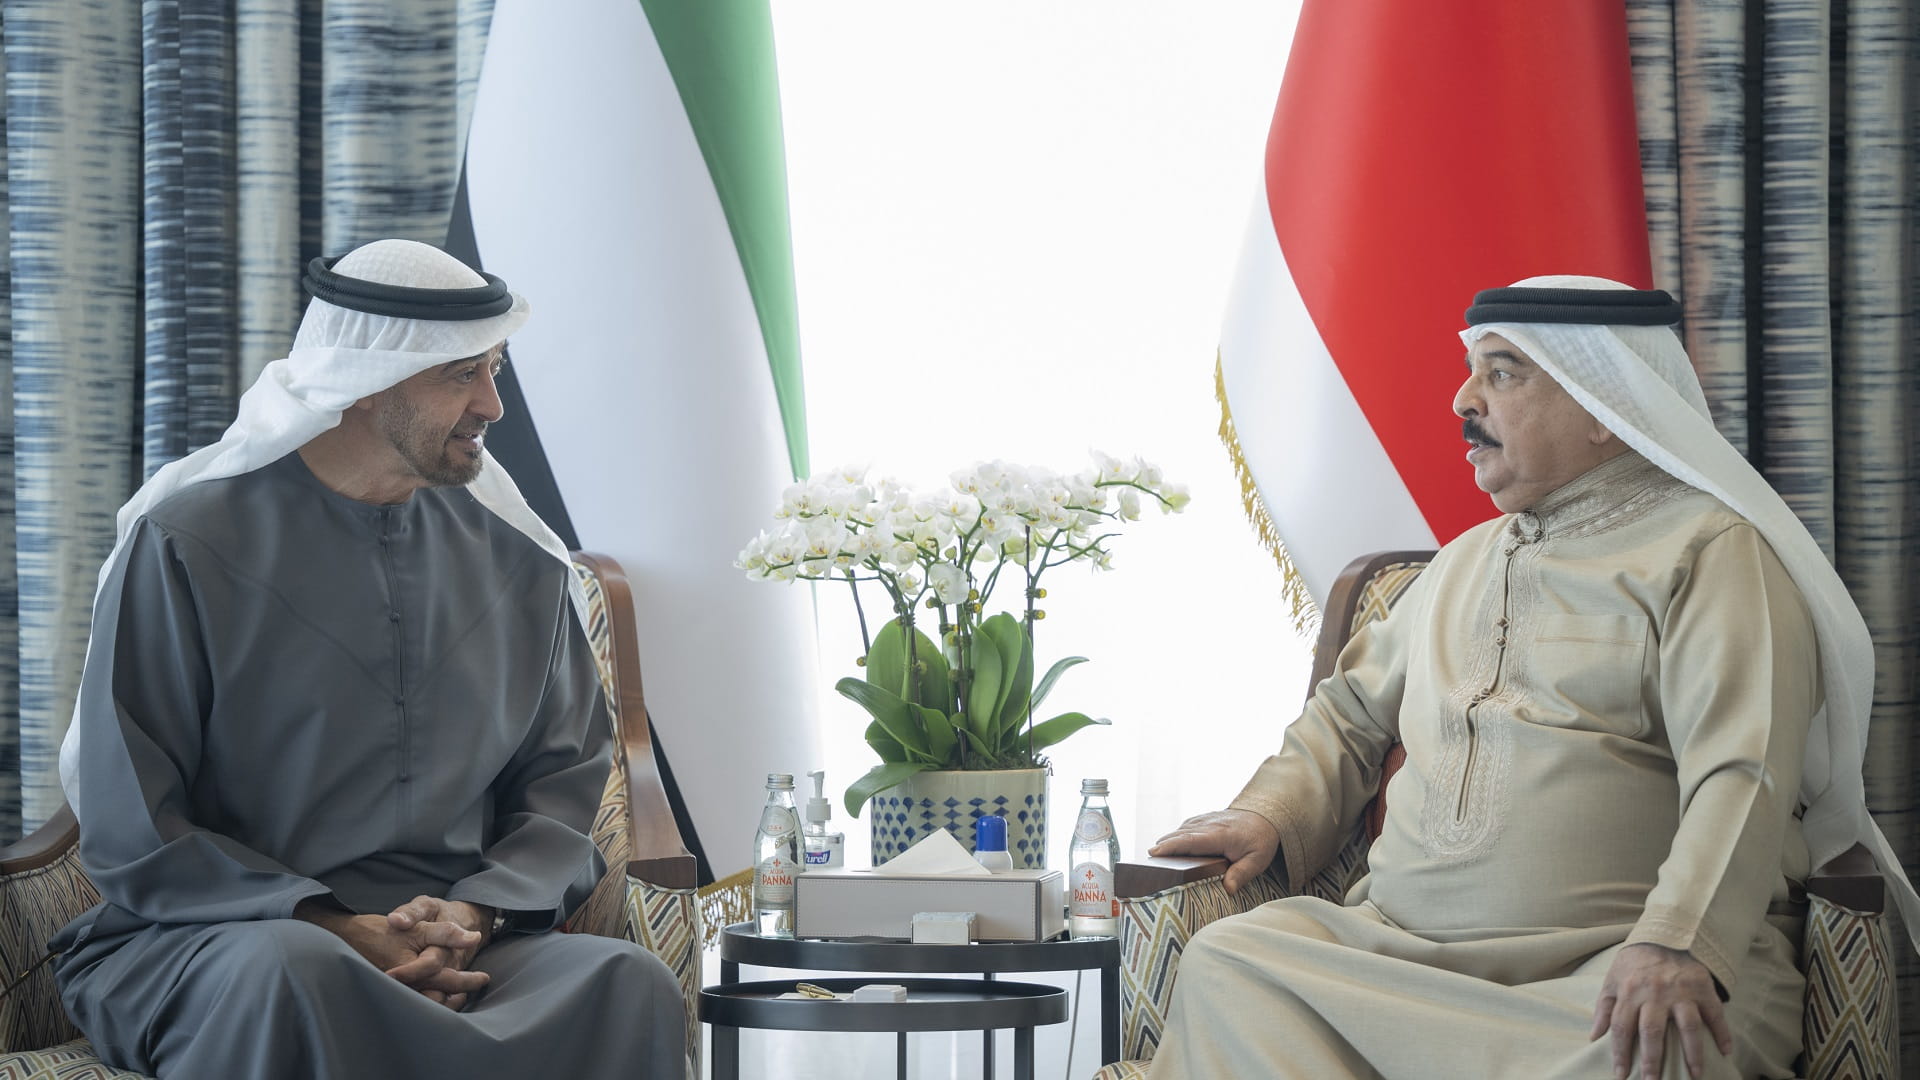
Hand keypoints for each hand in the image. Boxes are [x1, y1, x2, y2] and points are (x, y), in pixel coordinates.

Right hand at [295, 896, 491, 1010]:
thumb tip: (474, 937)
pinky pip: (413, 1001)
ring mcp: (396, 992)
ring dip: (445, 1000)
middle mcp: (405, 987)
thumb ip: (446, 933)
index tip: (485, 978)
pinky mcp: (389, 992)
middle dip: (459, 996)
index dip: (469, 981)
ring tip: (460, 994)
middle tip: (476, 986)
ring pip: (426, 1003)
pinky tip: (437, 992)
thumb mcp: (417, 925)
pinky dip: (428, 998)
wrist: (345, 937)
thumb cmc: (383, 930)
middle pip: (439, 999)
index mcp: (414, 972)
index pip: (448, 981)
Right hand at [1147, 809, 1279, 894]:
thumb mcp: (1258, 860)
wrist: (1267, 815)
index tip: (1154, 852)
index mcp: (1220, 835)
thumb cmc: (1261, 840)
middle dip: (1163, 845)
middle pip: (1181, 834)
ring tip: (1154, 855)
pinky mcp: (1204, 818)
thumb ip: (1242, 874)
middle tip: (1147, 859)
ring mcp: (1206, 819)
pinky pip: (1186, 826)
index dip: (1171, 846)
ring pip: (1181, 829)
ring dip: (1168, 840)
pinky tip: (1170, 844)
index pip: (1190, 840)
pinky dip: (1176, 835)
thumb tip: (1227, 889)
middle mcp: (1209, 824)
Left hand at [1589, 942, 1730, 1078]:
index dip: (1620, 1054)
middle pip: (1653, 1032)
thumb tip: (1594, 1036)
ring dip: (1692, 1053)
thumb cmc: (1635, 963)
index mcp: (1630, 992)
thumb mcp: (1613, 979)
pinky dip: (1722, 1033)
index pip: (1622, 1029)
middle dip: (1653, 1060)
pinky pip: (1715, 1014)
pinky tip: (1725, 1051)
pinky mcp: (1703, 988)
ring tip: (1694, 1075)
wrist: (1665, 935)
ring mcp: (1681, 992)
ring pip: (1688, 1026)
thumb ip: (1604, 1007)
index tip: (1621, 1075)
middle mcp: (1655, 993)